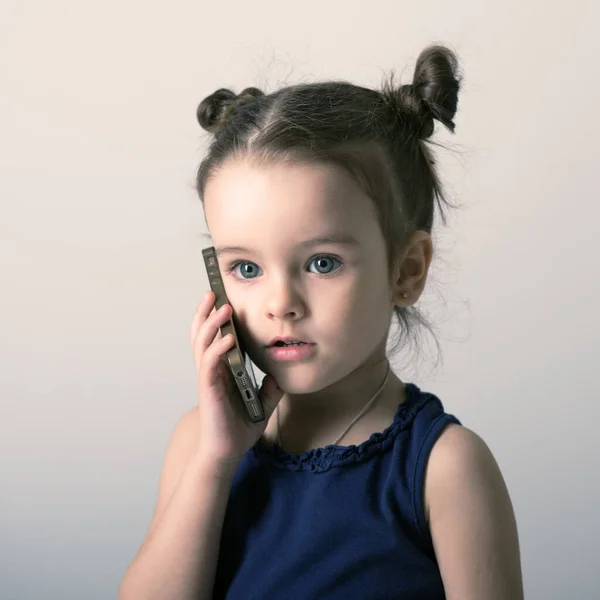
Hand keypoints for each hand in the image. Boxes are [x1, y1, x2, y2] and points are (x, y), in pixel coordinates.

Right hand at [189, 291, 282, 471]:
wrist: (228, 453)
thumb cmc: (239, 429)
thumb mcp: (262, 404)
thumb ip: (269, 389)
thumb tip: (279, 376)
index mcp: (222, 370)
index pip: (215, 338)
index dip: (215, 319)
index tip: (222, 300)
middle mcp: (212, 371)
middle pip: (202, 334)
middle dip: (206, 313)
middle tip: (212, 292)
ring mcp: (209, 379)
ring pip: (203, 344)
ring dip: (211, 324)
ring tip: (222, 307)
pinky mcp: (209, 390)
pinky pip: (210, 364)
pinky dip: (218, 349)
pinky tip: (228, 339)